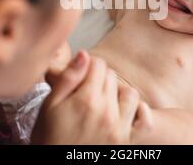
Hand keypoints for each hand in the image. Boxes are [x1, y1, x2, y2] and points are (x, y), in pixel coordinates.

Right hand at [31, 51, 149, 143]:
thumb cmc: (49, 138)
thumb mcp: (49, 106)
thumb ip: (68, 78)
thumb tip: (84, 54)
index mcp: (86, 100)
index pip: (98, 64)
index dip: (87, 66)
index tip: (80, 76)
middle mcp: (106, 111)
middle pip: (111, 76)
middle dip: (99, 78)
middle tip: (86, 91)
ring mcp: (119, 126)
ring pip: (129, 92)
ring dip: (118, 93)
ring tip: (103, 101)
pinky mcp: (126, 140)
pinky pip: (143, 118)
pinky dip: (137, 111)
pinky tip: (123, 113)